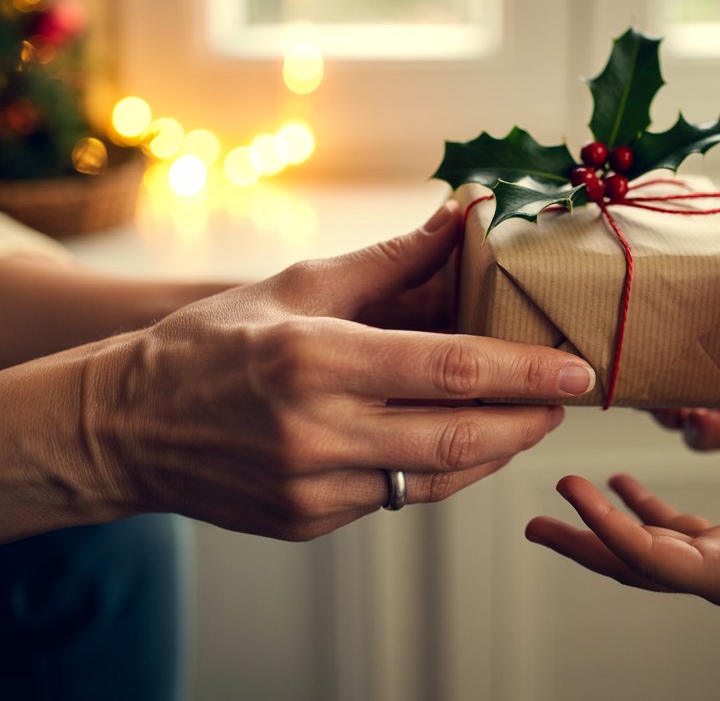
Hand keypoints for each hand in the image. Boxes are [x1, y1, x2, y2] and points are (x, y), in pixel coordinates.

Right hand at [74, 201, 594, 540]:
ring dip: (496, 450)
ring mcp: (312, 487)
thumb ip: (394, 258)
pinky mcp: (307, 522)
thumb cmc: (216, 342)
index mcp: (316, 359)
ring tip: (529, 419)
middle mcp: (317, 431)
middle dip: (529, 420)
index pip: (452, 371)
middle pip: (459, 437)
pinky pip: (398, 499)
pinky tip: (464, 444)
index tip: (577, 369)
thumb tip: (466, 213)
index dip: (526, 372)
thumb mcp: (300, 284)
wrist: (126, 425)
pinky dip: (442, 472)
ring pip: (437, 478)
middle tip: (568, 399)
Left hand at [526, 470, 719, 619]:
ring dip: (602, 523)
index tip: (572, 493)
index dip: (607, 527)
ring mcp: (715, 561)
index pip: (648, 556)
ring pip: (642, 544)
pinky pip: (670, 528)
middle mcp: (709, 575)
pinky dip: (640, 506)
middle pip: (628, 562)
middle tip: (532, 524)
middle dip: (581, 543)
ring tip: (564, 496)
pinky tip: (622, 482)